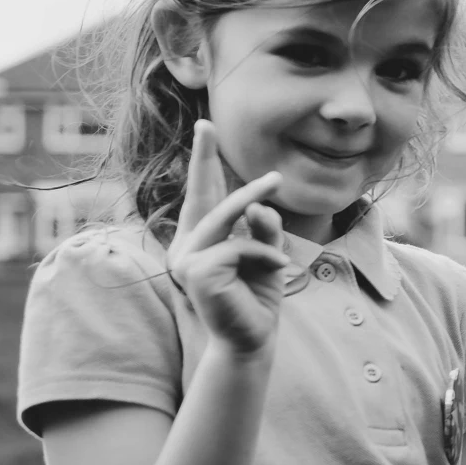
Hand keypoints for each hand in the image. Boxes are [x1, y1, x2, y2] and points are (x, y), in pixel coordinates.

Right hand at [170, 121, 290, 354]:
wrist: (252, 340)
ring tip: (276, 181)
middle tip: (206, 125)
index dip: (203, 161)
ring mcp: (186, 260)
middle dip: (202, 158)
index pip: (203, 195)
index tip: (203, 126)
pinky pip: (238, 246)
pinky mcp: (196, 273)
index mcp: (200, 240)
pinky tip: (279, 270)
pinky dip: (264, 254)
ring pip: (222, 216)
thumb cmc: (259, 297)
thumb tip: (256, 206)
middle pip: (201, 196)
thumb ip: (262, 227)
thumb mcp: (267, 253)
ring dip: (252, 198)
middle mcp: (186, 247)